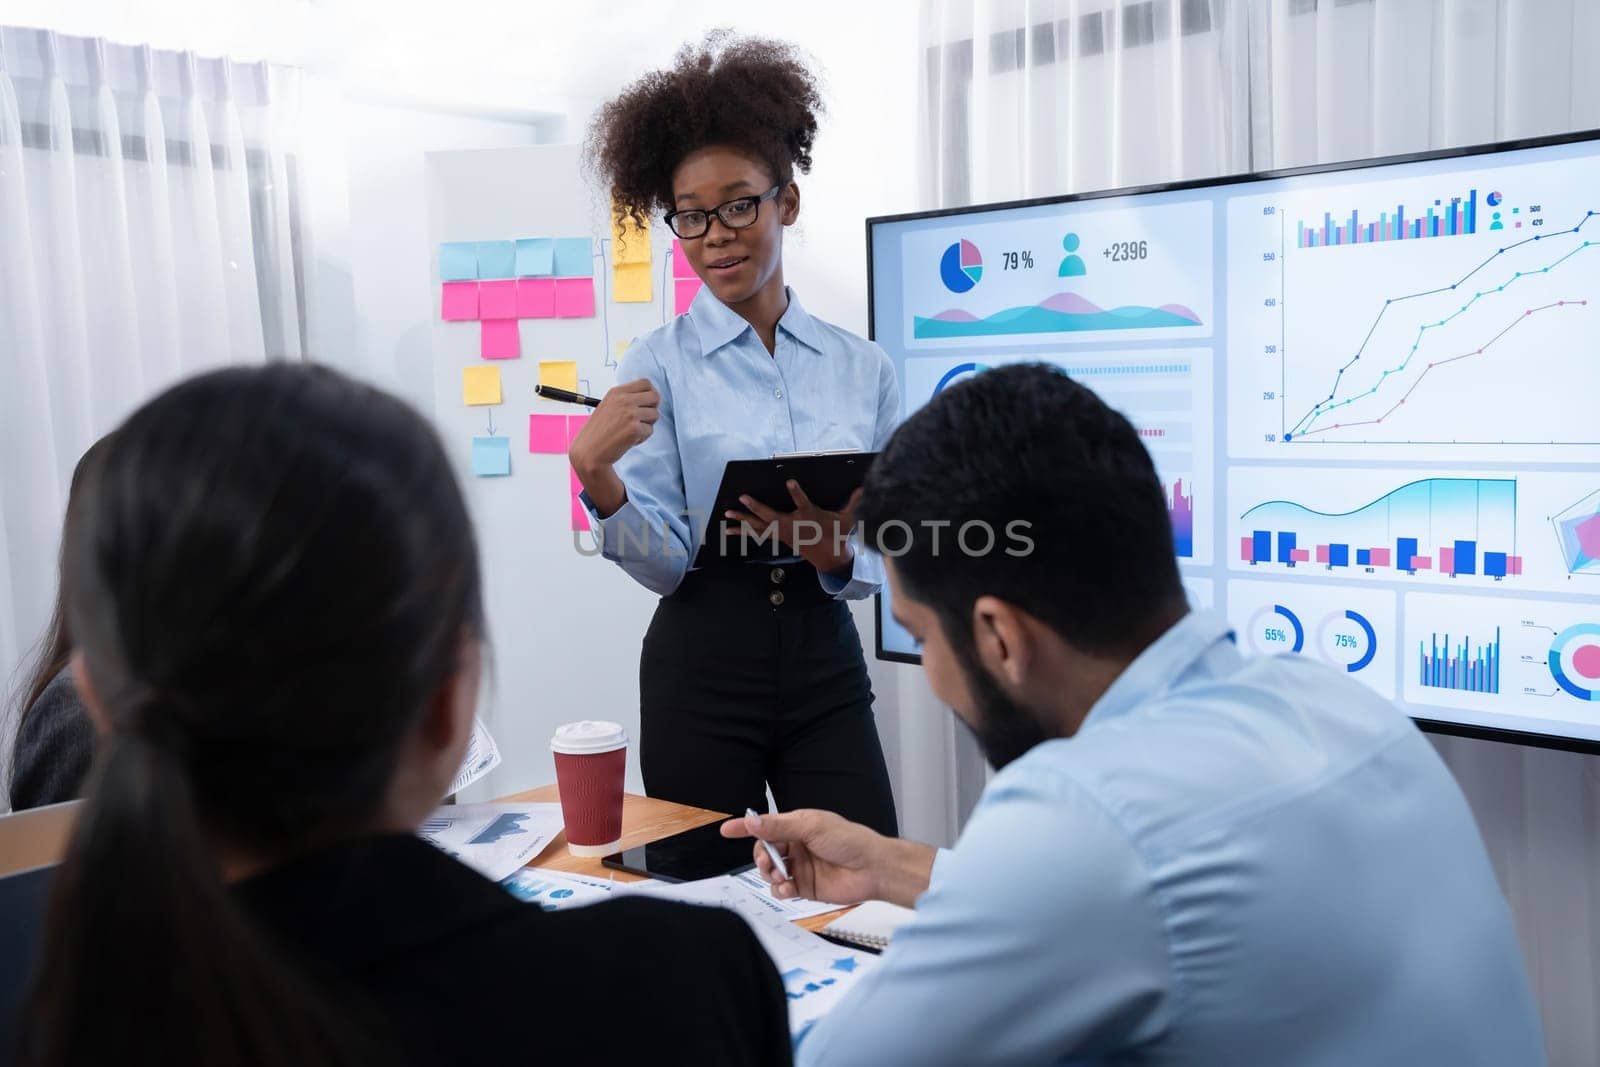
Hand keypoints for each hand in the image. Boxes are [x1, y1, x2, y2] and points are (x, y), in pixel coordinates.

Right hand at [568, 379, 659, 470]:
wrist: (588, 452)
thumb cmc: (597, 432)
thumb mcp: (608, 406)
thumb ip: (625, 399)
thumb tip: (649, 395)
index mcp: (616, 392)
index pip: (645, 383)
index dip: (650, 393)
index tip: (647, 403)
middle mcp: (623, 400)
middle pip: (655, 396)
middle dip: (653, 408)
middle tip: (643, 419)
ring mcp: (630, 414)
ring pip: (655, 415)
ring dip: (646, 425)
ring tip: (630, 431)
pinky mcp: (634, 429)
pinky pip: (650, 431)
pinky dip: (641, 438)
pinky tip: (627, 441)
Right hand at [719, 807, 943, 909]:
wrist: (872, 868)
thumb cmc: (849, 840)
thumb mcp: (811, 826)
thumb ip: (779, 826)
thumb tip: (752, 822)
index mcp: (798, 826)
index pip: (766, 826)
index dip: (746, 827)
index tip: (726, 829)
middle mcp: (797, 846)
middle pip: (765, 852)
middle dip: (762, 859)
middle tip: (768, 864)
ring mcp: (801, 867)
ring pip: (771, 873)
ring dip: (771, 876)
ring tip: (782, 878)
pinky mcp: (805, 887)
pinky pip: (782, 890)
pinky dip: (780, 890)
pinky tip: (788, 889)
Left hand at [723, 484, 862, 574]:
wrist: (829, 556)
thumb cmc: (836, 533)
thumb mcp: (847, 518)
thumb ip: (854, 503)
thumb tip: (865, 488)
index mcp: (808, 516)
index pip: (802, 502)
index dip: (795, 492)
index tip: (789, 482)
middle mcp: (792, 525)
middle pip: (771, 515)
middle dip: (756, 506)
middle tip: (743, 497)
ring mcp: (783, 532)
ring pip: (760, 525)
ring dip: (743, 519)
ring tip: (727, 513)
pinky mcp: (778, 537)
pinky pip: (757, 533)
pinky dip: (743, 532)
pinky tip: (729, 531)